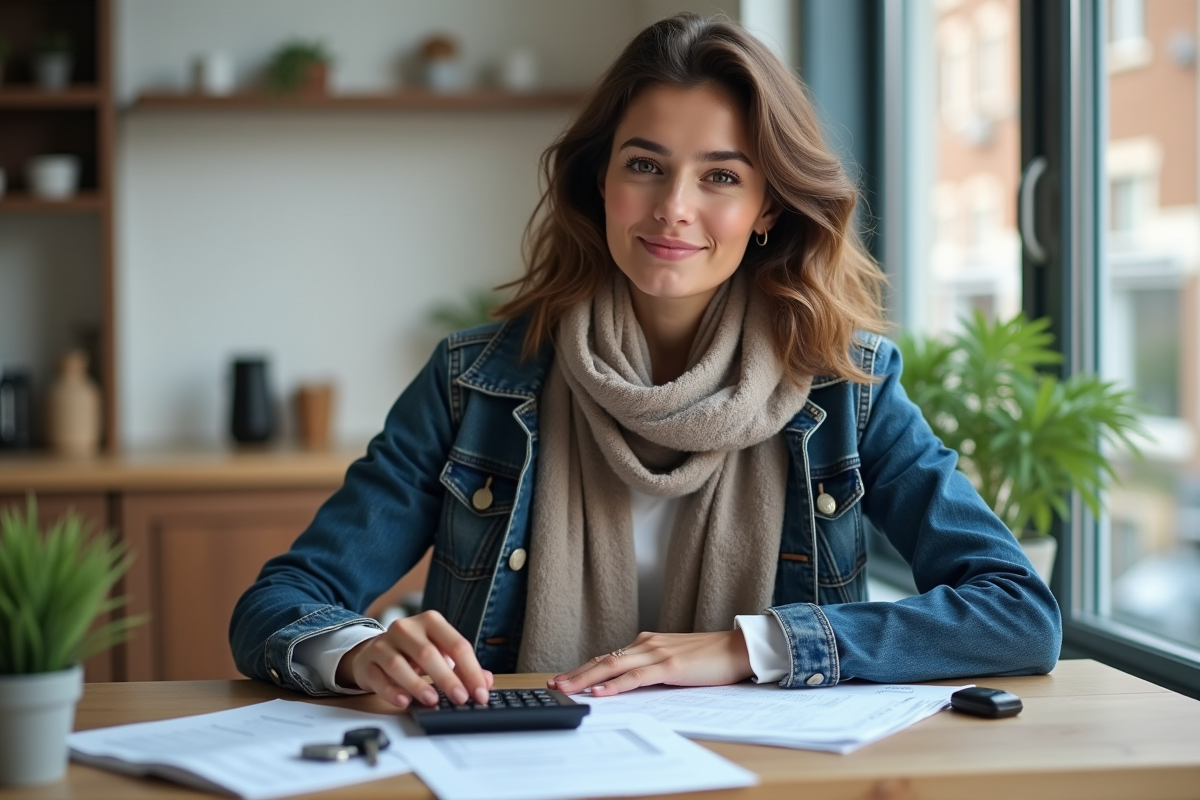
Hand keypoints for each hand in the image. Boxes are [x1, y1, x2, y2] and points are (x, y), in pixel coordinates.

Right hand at [335, 610, 493, 708]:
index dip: (471, 670)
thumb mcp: (440, 653)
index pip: (456, 644)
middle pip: (428, 653)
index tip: (480, 693)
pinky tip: (404, 701)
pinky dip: (391, 691)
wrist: (373, 651)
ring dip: (417, 685)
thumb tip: (486, 682)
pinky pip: (378, 677)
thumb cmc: (413, 653)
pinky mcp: (367, 661)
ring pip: (399, 664)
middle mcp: (406, 628)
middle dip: (447, 678)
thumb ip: (464, 667)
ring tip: (433, 701)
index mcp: (431, 622)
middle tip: (461, 698)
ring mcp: (383, 644)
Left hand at [548, 629, 752, 696]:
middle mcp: (646, 644)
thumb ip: (652, 668)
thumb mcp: (674, 661)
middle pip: (602, 660)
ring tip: (566, 688)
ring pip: (612, 666)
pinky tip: (600, 692)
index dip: (583, 669)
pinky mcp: (669, 665)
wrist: (738, 648)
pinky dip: (615, 685)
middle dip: (575, 674)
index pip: (607, 657)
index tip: (564, 679)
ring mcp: (657, 653)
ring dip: (586, 679)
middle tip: (553, 685)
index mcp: (647, 643)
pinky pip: (636, 677)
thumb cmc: (710, 657)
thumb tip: (630, 684)